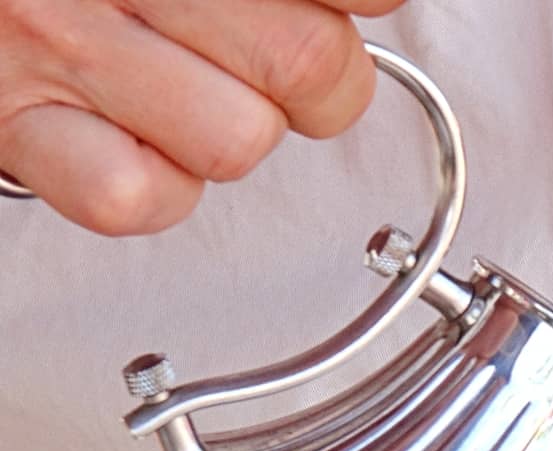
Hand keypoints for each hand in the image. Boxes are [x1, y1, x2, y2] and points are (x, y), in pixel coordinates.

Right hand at [0, 0, 405, 235]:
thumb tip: (382, 2)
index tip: (348, 11)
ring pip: (241, 139)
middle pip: (310, 63)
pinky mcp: (15, 124)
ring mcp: (54, 39)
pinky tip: (128, 137)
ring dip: (232, 131)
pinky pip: (138, 196)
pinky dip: (156, 189)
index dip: (363, 6)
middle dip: (318, 85)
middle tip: (268, 61)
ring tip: (178, 86)